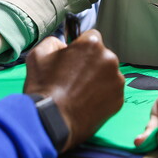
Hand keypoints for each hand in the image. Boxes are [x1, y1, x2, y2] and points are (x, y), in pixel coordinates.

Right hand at [23, 30, 123, 152]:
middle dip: (90, 64)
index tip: (73, 59)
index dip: (80, 48)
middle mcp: (109, 59)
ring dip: (97, 80)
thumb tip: (62, 45)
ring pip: (107, 75)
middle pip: (101, 56)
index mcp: (92, 44)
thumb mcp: (38, 55)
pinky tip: (86, 103)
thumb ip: (53, 42)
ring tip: (79, 93)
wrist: (51, 121)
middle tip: (73, 79)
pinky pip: (111, 92)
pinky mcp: (119, 99)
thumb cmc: (44, 88)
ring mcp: (116, 80)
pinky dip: (101, 96)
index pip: (91, 37)